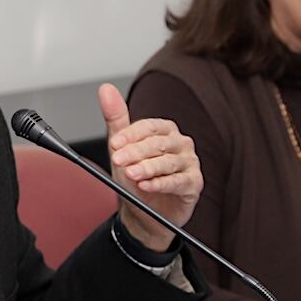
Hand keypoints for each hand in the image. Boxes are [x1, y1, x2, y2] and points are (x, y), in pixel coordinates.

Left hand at [100, 83, 201, 250]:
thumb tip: (106, 89)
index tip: (114, 144)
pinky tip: (146, 186)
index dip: (131, 135)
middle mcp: (180, 144)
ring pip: (169, 162)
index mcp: (164, 131)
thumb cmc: (135, 177)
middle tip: (119, 160)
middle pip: (159, 144)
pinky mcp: (194, 183)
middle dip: (136, 152)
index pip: (150, 126)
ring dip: (148, 168)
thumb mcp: (121, 149)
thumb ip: (116, 119)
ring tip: (131, 174)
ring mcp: (190, 163)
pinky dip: (161, 184)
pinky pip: (179, 181)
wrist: (143, 212)